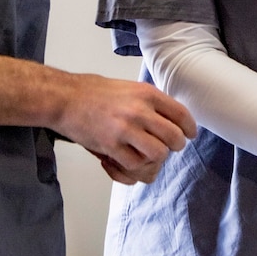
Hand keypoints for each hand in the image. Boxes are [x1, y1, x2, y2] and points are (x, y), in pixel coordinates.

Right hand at [53, 73, 196, 184]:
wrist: (66, 98)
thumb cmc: (96, 93)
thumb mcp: (131, 88)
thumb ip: (151, 103)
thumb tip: (173, 119)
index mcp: (147, 94)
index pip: (181, 115)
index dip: (189, 128)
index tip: (189, 134)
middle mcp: (139, 111)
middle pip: (175, 138)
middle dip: (176, 146)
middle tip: (169, 147)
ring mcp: (125, 129)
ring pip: (159, 154)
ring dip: (156, 158)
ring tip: (147, 154)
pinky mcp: (111, 146)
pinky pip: (135, 165)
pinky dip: (135, 167)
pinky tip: (128, 160)